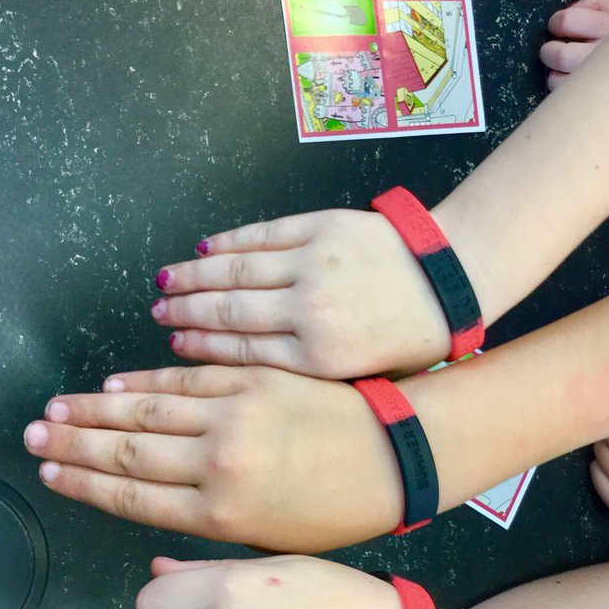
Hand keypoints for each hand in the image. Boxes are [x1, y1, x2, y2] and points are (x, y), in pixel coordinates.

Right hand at [24, 365, 401, 550]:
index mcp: (220, 516)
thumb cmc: (336, 513)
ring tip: (56, 409)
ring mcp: (234, 416)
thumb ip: (207, 531)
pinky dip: (146, 380)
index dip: (85, 483)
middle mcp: (218, 465)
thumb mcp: (268, 542)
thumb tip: (154, 517)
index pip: (133, 497)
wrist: (395, 459)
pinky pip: (187, 377)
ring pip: (146, 410)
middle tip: (33, 436)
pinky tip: (115, 384)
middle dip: (73, 444)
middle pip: (127, 452)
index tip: (51, 472)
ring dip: (94, 410)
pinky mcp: (254, 380)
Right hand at [149, 208, 450, 377]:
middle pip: (228, 312)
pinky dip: (229, 242)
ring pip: (237, 270)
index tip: (173, 345)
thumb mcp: (364, 381)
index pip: (242, 353)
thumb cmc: (413, 340)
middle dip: (184, 313)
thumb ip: (309, 380)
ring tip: (164, 282)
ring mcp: (313, 265)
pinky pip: (263, 235)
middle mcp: (309, 312)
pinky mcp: (323, 227)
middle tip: (156, 313)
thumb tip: (248, 378)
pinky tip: (204, 250)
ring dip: (194, 277)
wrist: (452, 281)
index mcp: (319, 358)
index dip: (200, 348)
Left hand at [540, 0, 608, 90]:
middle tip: (554, 52)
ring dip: (555, 75)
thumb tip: (569, 10)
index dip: (556, 23)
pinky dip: (562, 93)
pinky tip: (573, 88)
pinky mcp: (595, 101)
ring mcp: (600, 81)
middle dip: (549, 52)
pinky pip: (564, 98)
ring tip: (565, 72)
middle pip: (561, 55)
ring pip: (558, 81)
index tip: (559, 27)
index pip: (567, 21)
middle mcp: (606, 54)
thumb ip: (595, 4)